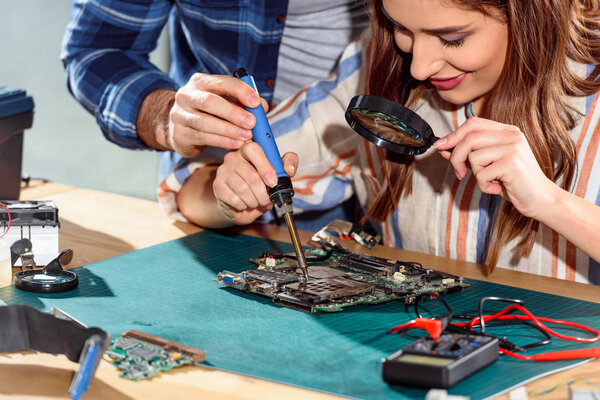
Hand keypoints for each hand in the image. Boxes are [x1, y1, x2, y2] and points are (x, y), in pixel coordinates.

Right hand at [168, 73, 268, 157]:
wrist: (181, 128)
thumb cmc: (209, 113)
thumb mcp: (226, 103)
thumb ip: (243, 102)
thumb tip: (262, 106)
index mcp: (200, 82)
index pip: (222, 82)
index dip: (240, 91)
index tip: (256, 102)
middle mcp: (186, 95)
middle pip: (210, 102)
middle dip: (234, 113)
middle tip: (252, 123)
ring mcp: (180, 115)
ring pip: (205, 122)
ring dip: (229, 130)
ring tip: (247, 136)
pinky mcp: (179, 133)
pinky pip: (202, 137)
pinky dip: (222, 141)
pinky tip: (236, 144)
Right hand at [213, 142, 298, 224]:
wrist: (243, 204)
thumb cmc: (261, 185)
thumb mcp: (278, 173)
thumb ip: (288, 165)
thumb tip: (289, 170)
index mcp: (248, 149)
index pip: (254, 150)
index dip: (265, 167)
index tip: (273, 182)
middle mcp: (233, 157)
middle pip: (252, 176)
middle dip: (264, 194)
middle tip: (268, 200)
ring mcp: (223, 170)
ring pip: (243, 189)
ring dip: (255, 201)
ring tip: (257, 202)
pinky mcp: (217, 185)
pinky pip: (234, 199)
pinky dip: (244, 205)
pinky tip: (244, 204)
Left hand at [434, 117, 559, 218]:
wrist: (541, 199)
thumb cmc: (513, 181)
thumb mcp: (489, 163)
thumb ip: (469, 153)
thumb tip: (442, 147)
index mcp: (507, 131)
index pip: (473, 123)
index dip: (454, 134)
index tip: (440, 146)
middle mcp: (512, 135)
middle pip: (469, 139)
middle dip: (456, 157)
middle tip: (459, 173)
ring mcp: (513, 148)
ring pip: (473, 157)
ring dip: (476, 175)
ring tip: (492, 181)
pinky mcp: (512, 164)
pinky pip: (481, 175)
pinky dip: (484, 186)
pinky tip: (498, 188)